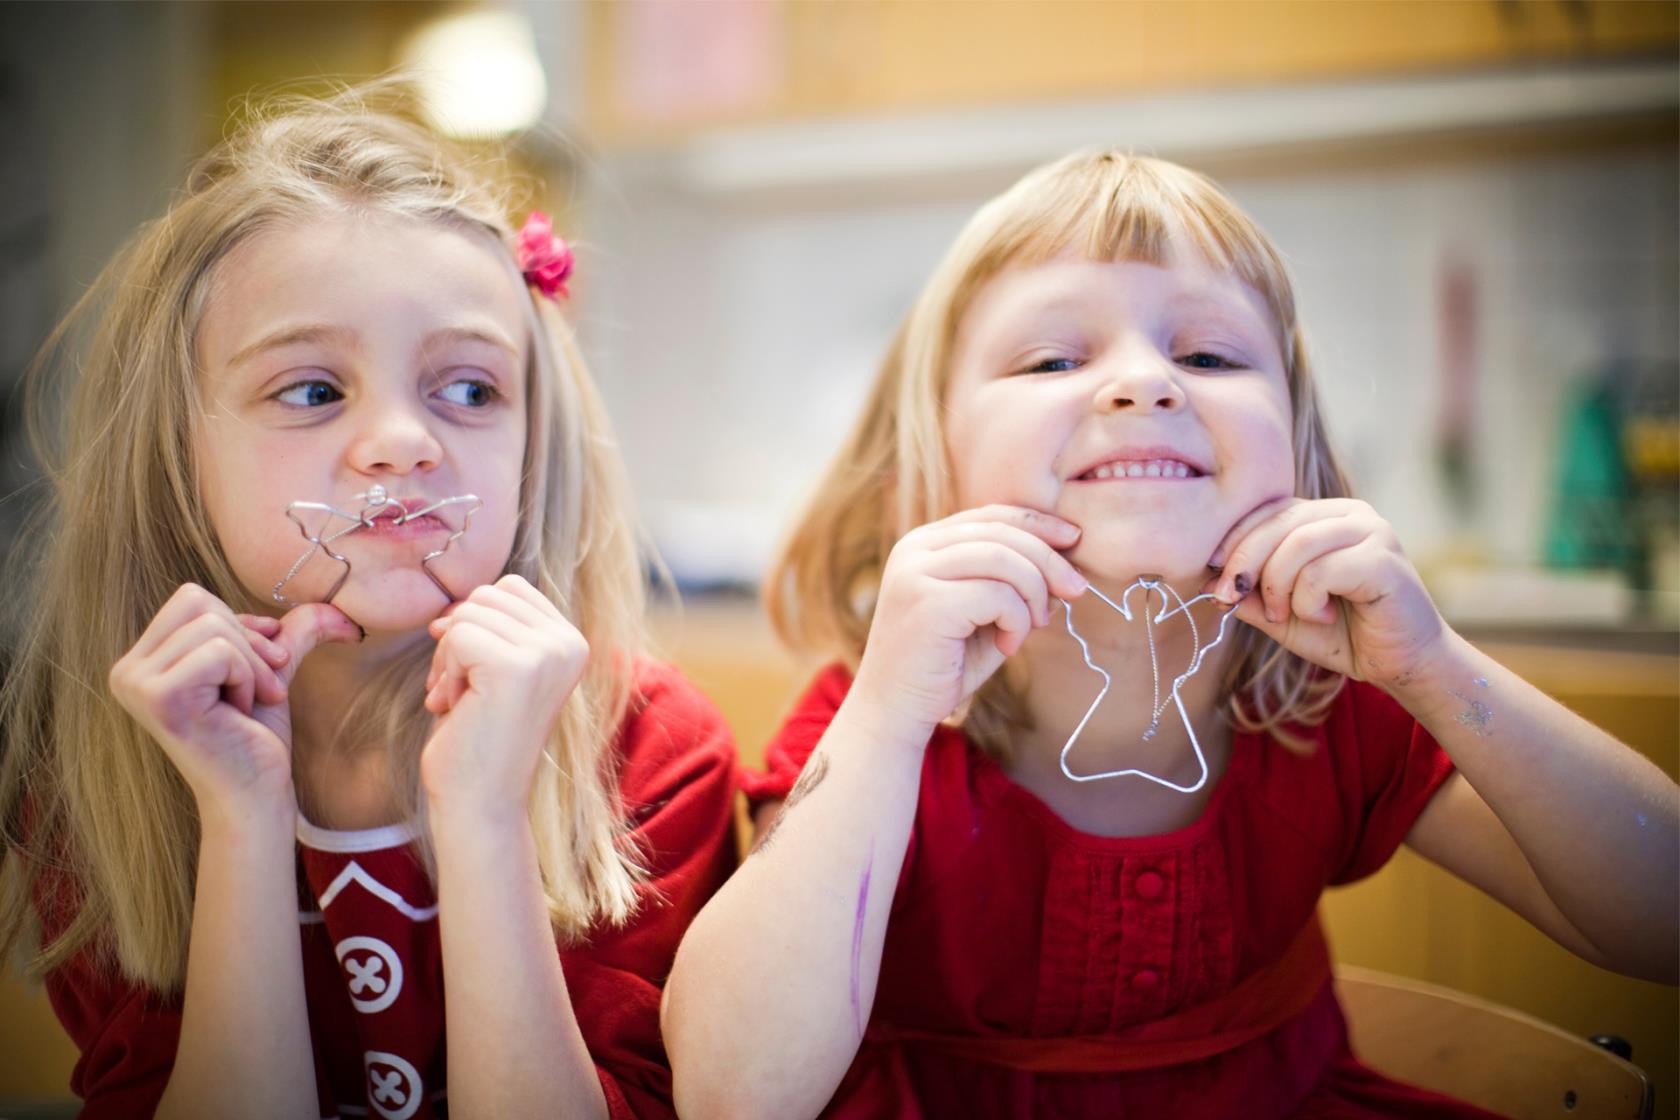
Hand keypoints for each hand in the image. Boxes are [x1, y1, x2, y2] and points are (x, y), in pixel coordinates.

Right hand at [108, 584, 360, 817]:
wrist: (255, 793)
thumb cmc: (256, 736)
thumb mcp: (269, 668)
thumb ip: (291, 631)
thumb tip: (341, 607)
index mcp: (142, 660)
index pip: (192, 598)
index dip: (240, 625)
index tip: (261, 665)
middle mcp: (126, 670)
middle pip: (199, 603)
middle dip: (247, 643)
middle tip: (258, 689)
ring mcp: (136, 684)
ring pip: (213, 626)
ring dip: (250, 665)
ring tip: (247, 703)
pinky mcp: (159, 696)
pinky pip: (220, 651)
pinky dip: (246, 677)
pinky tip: (238, 712)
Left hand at [420, 575, 587, 819]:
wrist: (480, 803)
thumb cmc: (478, 740)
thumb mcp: (495, 673)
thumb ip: (492, 631)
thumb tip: (447, 610)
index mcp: (572, 642)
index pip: (509, 588)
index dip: (475, 623)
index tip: (473, 675)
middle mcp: (569, 644)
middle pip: (486, 596)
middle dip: (458, 641)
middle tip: (463, 692)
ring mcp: (547, 654)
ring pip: (467, 616)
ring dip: (447, 661)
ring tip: (460, 704)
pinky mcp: (516, 667)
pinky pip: (456, 637)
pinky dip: (444, 674)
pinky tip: (455, 710)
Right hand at [852, 505, 1085, 731]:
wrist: (896, 710)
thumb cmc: (944, 664)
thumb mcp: (985, 614)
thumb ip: (1014, 583)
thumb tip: (1065, 560)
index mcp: (925, 543)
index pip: (991, 515)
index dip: (1038, 523)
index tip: (1075, 539)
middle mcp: (914, 549)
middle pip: (1002, 532)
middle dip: (1050, 560)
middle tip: (1076, 591)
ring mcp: (916, 573)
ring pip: (1003, 559)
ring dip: (1034, 594)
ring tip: (1034, 625)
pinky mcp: (927, 602)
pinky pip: (997, 595)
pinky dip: (1017, 621)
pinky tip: (1008, 646)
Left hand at [1204, 498, 1447, 688]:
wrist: (1400, 663)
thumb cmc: (1342, 634)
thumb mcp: (1281, 613)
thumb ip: (1247, 594)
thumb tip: (1200, 580)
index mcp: (1325, 516)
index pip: (1267, 510)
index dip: (1233, 541)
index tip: (1214, 579)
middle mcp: (1350, 513)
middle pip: (1277, 521)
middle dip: (1243, 563)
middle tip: (1231, 598)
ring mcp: (1371, 531)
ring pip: (1296, 544)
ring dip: (1277, 586)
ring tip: (1288, 614)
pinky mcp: (1383, 559)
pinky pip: (1321, 570)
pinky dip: (1308, 600)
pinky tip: (1324, 615)